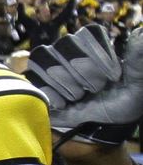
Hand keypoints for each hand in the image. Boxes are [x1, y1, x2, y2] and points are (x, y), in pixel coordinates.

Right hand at [25, 24, 142, 144]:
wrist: (101, 132)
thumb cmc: (121, 105)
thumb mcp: (136, 84)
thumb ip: (137, 59)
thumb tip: (141, 32)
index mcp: (94, 46)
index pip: (88, 35)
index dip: (99, 57)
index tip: (112, 77)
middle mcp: (69, 52)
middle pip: (66, 46)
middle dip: (84, 72)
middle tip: (95, 89)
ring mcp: (49, 68)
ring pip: (46, 61)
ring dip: (66, 84)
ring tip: (78, 98)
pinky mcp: (36, 85)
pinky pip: (33, 80)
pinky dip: (50, 94)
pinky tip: (63, 105)